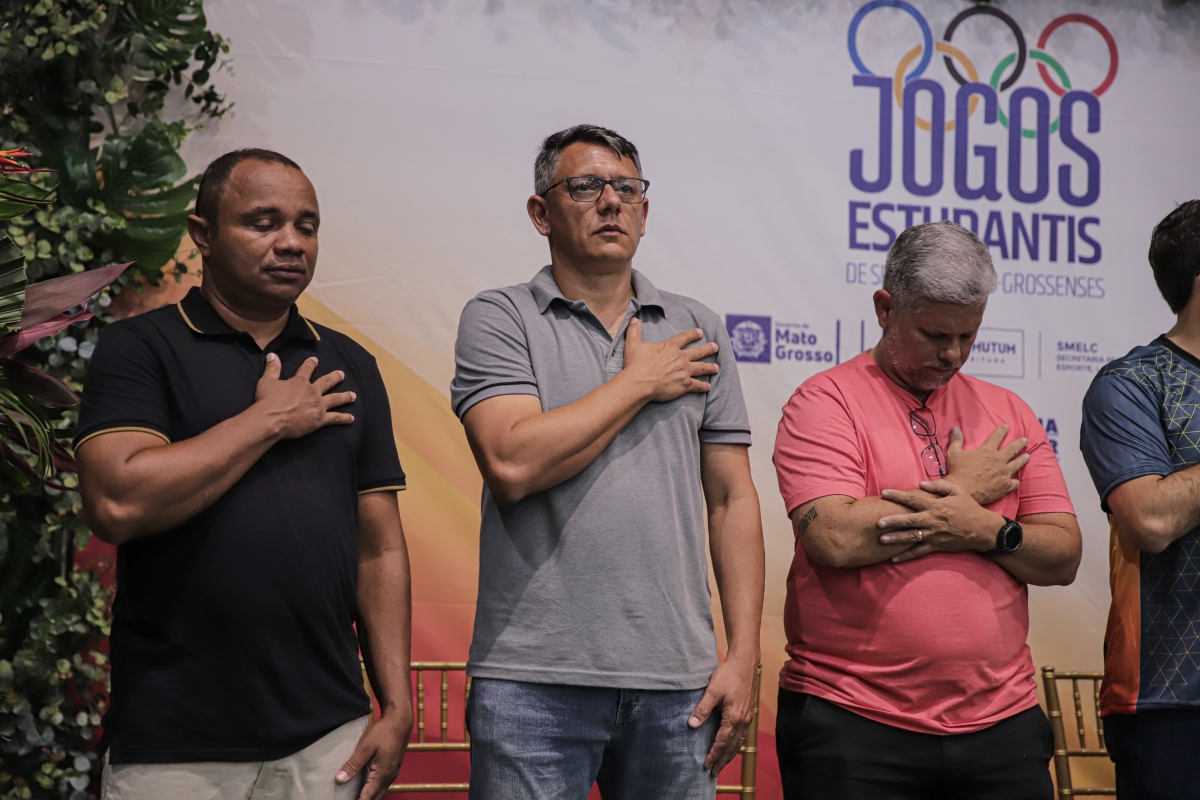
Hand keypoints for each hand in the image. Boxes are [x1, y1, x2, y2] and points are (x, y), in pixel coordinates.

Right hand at [254, 354, 354, 439]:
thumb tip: (272, 355)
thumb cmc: (267, 401)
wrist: (271, 419)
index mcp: (300, 382)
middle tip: (342, 374)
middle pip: (327, 382)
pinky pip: (335, 418)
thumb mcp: (267, 381)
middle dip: (335, 377)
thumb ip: (272, 368)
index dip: (311, 364)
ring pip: (335, 399)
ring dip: (345, 396)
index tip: (315, 360)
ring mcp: (318, 405)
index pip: (307, 370)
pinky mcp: (320, 419)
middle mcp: (312, 392)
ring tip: (353, 396)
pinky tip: (351, 418)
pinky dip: (344, 418)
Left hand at [336, 711, 412, 799]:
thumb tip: (339, 779)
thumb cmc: (383, 732)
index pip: (368, 796)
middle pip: (377, 797)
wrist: (400, 721)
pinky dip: (375, 789)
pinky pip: (384, 784)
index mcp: (382, 774)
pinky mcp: (393, 767)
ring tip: (358, 797)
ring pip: (381, 791)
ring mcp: (393, 772)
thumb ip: (353, 764)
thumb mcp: (365, 747)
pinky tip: (367, 786)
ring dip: (371, 796)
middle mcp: (389, 776)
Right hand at [623, 318, 717, 401]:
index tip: (700, 332)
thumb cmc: (636, 365)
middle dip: (708, 349)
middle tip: (715, 347)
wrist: (640, 382)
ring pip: (702, 368)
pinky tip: (708, 386)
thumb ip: (634, 331)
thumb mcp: (633, 344)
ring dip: (710, 367)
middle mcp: (680, 357)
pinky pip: (698, 385)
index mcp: (670, 347)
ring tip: (717, 367)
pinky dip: (703, 386)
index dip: (693, 334)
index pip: (685, 338)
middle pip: (698, 352)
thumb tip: (633, 319)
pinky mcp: (685, 385)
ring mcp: (685, 371)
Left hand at [688, 655, 756, 775]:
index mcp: (733, 718)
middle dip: (722, 760)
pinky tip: (732, 747)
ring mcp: (747, 718)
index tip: (705, 765)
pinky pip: (742, 736)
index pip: (721, 742)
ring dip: (729, 755)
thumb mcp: (712, 691)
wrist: (745, 663)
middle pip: (731, 747)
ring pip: (738, 743)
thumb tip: (691, 725)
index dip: (713, 754)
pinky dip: (736, 746)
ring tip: (721, 765)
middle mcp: (743, 721)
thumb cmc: (728, 675)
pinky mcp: (747, 714)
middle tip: (713, 773)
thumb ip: (702, 709)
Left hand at [876, 480, 1004, 563]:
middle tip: (878, 522)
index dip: (897, 495)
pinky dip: (906, 556)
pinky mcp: (936, 546)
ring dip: (896, 538)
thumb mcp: (957, 491)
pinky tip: (893, 559)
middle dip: (893, 521)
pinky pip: (919, 552)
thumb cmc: (969, 508)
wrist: (983, 529)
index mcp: (935, 505)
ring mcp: (934, 534)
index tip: (884, 493)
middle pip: (909, 520)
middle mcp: (932, 520)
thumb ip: (938, 486)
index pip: (913, 499)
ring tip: (881, 539)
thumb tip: (921, 483)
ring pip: (911, 537)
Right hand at [943, 424, 1028, 505]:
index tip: (1007, 426)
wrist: (963, 490)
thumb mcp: (954, 453)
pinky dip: (1015, 481)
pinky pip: (1015, 483)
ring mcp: (1004, 473)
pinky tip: (1015, 481)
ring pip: (1018, 464)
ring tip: (1027, 456)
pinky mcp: (1005, 486)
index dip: (1002, 430)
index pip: (997, 436)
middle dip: (1020, 443)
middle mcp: (999, 460)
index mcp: (987, 451)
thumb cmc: (957, 471)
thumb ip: (956, 440)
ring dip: (1023, 459)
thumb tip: (955, 428)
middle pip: (1013, 449)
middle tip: (1025, 440)